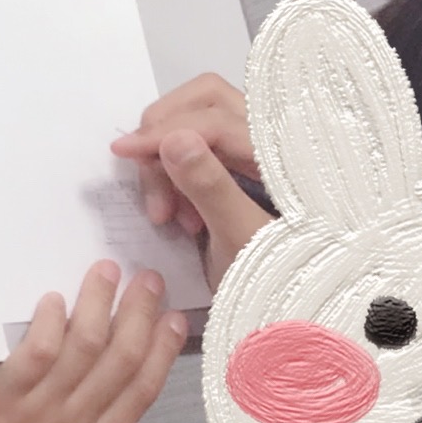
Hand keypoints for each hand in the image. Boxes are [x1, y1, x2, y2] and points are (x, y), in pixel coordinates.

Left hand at [0, 264, 185, 422]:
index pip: (138, 396)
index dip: (161, 355)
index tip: (175, 323)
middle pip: (119, 362)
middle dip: (140, 316)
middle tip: (150, 281)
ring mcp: (38, 414)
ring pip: (83, 350)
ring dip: (99, 306)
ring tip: (108, 271)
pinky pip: (35, 356)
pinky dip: (49, 325)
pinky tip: (56, 300)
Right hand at [110, 73, 272, 285]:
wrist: (297, 321)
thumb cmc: (281, 283)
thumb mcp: (243, 239)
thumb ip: (210, 186)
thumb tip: (173, 139)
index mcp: (287, 152)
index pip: (215, 118)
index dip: (165, 131)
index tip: (123, 152)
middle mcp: (277, 140)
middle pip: (209, 101)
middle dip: (166, 134)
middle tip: (147, 178)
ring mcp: (261, 154)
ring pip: (200, 123)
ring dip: (170, 160)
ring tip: (169, 217)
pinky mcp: (246, 171)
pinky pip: (201, 150)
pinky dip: (179, 174)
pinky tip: (181, 218)